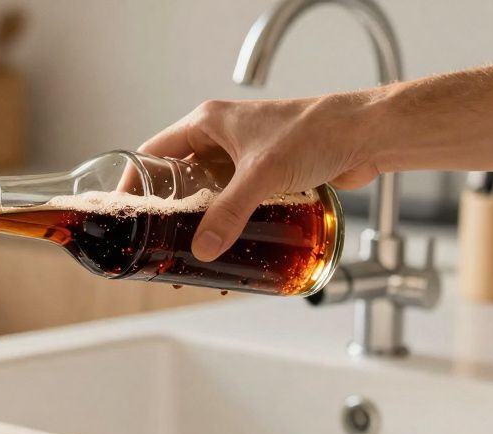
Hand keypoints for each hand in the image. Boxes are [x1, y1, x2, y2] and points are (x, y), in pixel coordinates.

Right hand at [140, 93, 379, 260]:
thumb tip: (203, 250)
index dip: (134, 182)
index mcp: (207, 122)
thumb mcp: (262, 175)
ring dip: (199, 221)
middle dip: (169, 212)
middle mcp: (221, 138)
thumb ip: (229, 213)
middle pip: (178, 178)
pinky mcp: (266, 175)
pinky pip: (236, 202)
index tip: (125, 212)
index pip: (153, 153)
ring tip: (190, 252)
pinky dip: (228, 222)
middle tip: (159, 242)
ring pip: (207, 193)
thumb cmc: (317, 131)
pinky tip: (226, 245)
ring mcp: (243, 157)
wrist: (367, 134)